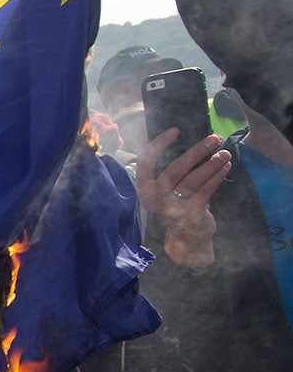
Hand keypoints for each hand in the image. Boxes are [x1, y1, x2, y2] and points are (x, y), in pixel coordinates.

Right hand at [136, 129, 229, 264]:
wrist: (188, 240)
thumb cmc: (179, 207)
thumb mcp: (168, 190)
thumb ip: (172, 170)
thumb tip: (188, 140)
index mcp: (145, 190)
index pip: (145, 163)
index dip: (158, 145)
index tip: (175, 131)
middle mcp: (155, 199)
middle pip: (173, 170)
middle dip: (196, 152)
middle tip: (214, 138)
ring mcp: (172, 208)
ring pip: (192, 180)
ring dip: (211, 164)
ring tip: (225, 153)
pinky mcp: (191, 214)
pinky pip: (206, 191)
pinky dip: (217, 177)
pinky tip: (226, 166)